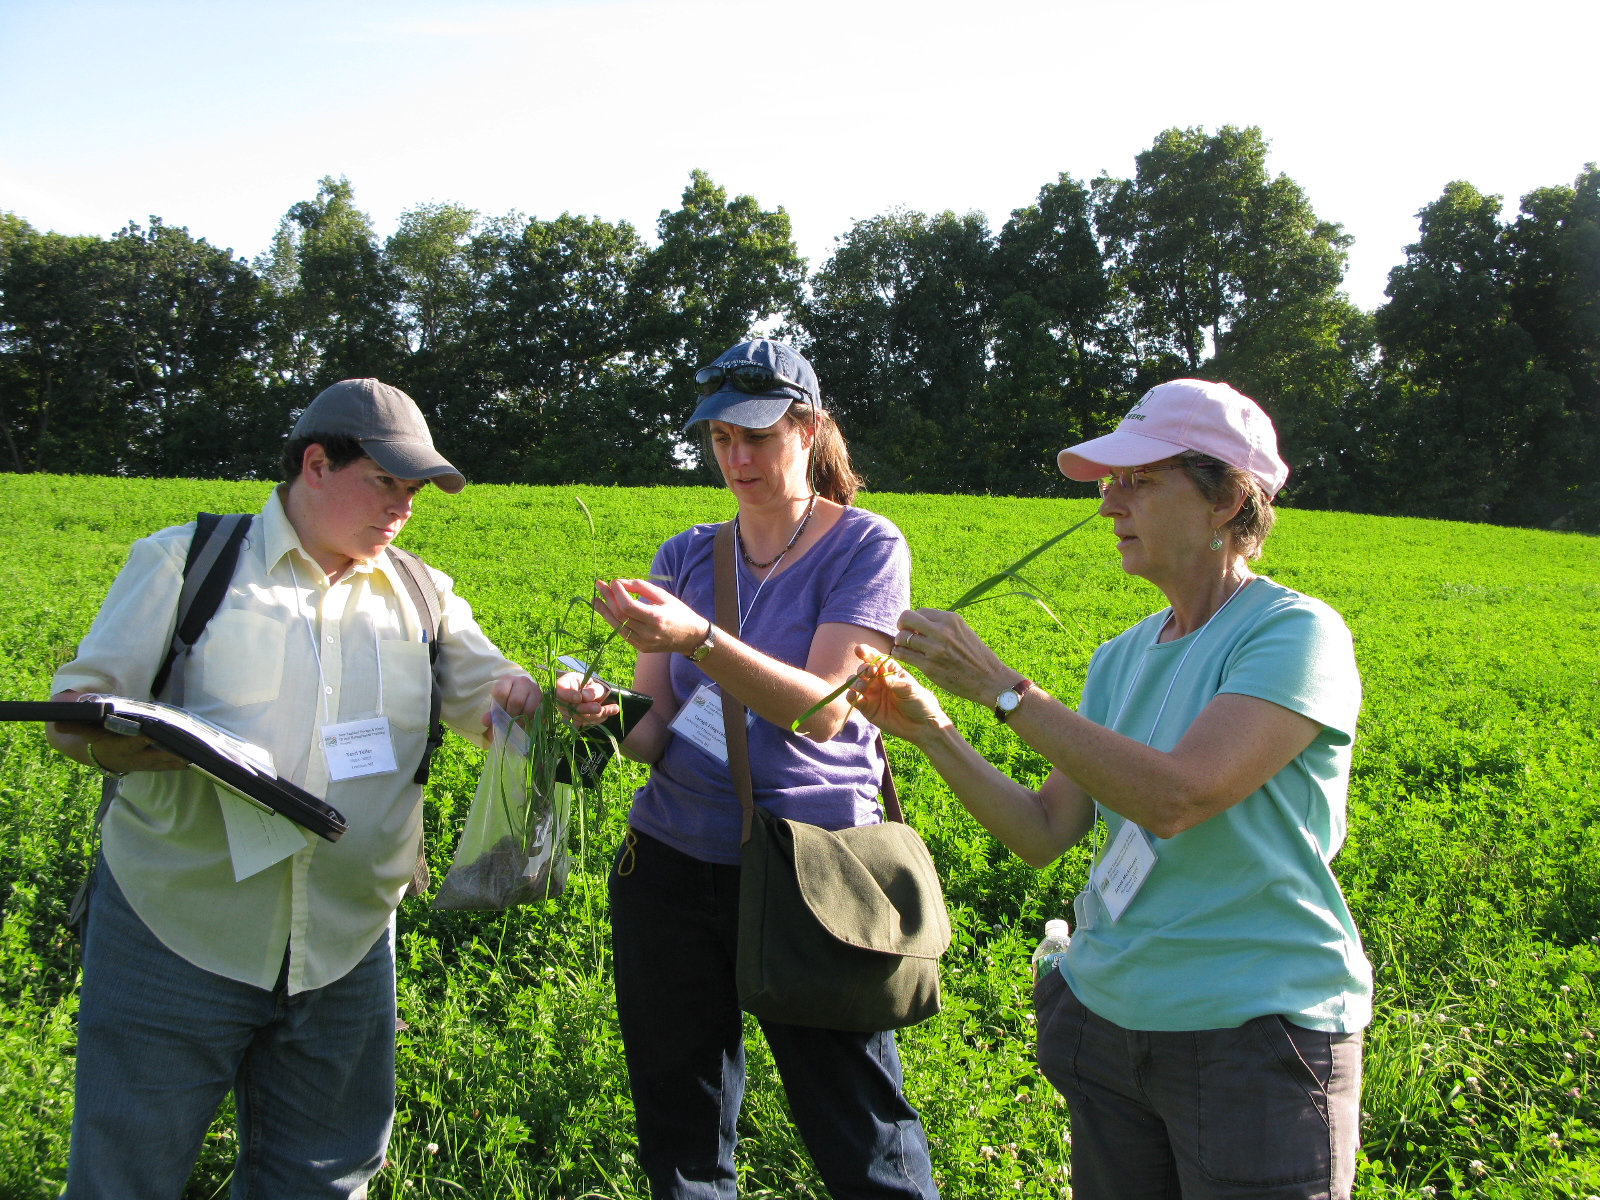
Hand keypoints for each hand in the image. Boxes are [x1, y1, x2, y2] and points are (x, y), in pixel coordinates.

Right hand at [82, 731, 187, 773]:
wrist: (106, 756)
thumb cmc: (99, 739)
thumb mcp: (88, 732)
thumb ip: (77, 727)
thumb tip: (59, 721)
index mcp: (119, 749)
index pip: (130, 744)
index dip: (138, 740)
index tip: (148, 735)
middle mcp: (135, 758)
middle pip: (153, 756)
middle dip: (167, 753)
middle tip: (182, 749)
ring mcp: (148, 763)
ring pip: (166, 762)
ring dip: (179, 759)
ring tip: (194, 754)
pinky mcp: (157, 764)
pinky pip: (172, 765)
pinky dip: (183, 763)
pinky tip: (197, 758)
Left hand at [484, 673, 540, 728]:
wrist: (522, 693)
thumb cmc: (506, 700)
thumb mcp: (497, 704)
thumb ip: (491, 713)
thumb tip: (485, 721)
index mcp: (507, 679)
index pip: (501, 693)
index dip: (499, 707)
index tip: (498, 715)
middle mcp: (522, 681)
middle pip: (516, 701)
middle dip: (511, 715)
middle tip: (508, 722)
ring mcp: (534, 688)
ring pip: (529, 708)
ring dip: (521, 719)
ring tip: (516, 723)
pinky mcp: (543, 698)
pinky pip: (538, 712)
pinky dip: (531, 719)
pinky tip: (525, 720)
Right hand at [554, 671, 618, 728]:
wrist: (589, 690)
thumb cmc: (588, 683)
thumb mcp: (592, 681)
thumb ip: (591, 689)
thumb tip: (586, 697)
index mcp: (563, 685)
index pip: (561, 690)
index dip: (569, 695)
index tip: (578, 698)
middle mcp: (561, 700)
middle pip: (571, 708)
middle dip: (586, 709)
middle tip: (599, 708)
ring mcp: (566, 712)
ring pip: (579, 718)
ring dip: (596, 715)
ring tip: (613, 709)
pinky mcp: (574, 720)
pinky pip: (585, 723)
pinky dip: (598, 719)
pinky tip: (610, 712)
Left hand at [592, 578, 709, 656]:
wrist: (691, 638)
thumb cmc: (679, 612)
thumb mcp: (663, 596)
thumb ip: (641, 587)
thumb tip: (619, 583)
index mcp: (657, 619)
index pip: (629, 606)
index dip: (618, 593)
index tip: (613, 582)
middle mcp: (648, 634)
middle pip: (620, 615)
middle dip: (608, 599)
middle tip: (600, 585)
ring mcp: (643, 643)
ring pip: (617, 626)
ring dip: (605, 611)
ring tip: (596, 599)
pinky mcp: (640, 648)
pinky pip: (622, 633)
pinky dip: (614, 621)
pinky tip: (608, 610)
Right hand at [847, 645, 951, 745]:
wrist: (921, 726)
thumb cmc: (919, 703)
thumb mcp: (910, 689)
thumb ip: (893, 681)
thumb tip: (879, 673)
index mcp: (890, 672)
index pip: (876, 659)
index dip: (866, 653)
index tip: (859, 649)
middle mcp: (879, 681)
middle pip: (863, 670)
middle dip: (863, 669)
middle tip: (871, 673)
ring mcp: (872, 694)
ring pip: (856, 683)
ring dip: (855, 682)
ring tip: (863, 686)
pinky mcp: (867, 708)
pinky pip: (854, 700)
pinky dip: (850, 696)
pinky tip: (853, 695)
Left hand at [890, 608, 1016, 705]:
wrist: (990, 680)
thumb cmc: (977, 657)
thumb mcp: (963, 632)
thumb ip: (943, 626)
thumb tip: (919, 622)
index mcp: (951, 619)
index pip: (920, 611)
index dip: (915, 620)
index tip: (916, 629)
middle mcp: (942, 631)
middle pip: (906, 618)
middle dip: (902, 625)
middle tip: (905, 634)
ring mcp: (935, 649)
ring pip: (902, 638)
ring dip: (900, 642)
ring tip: (905, 647)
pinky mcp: (929, 666)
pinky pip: (903, 655)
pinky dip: (899, 654)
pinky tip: (903, 656)